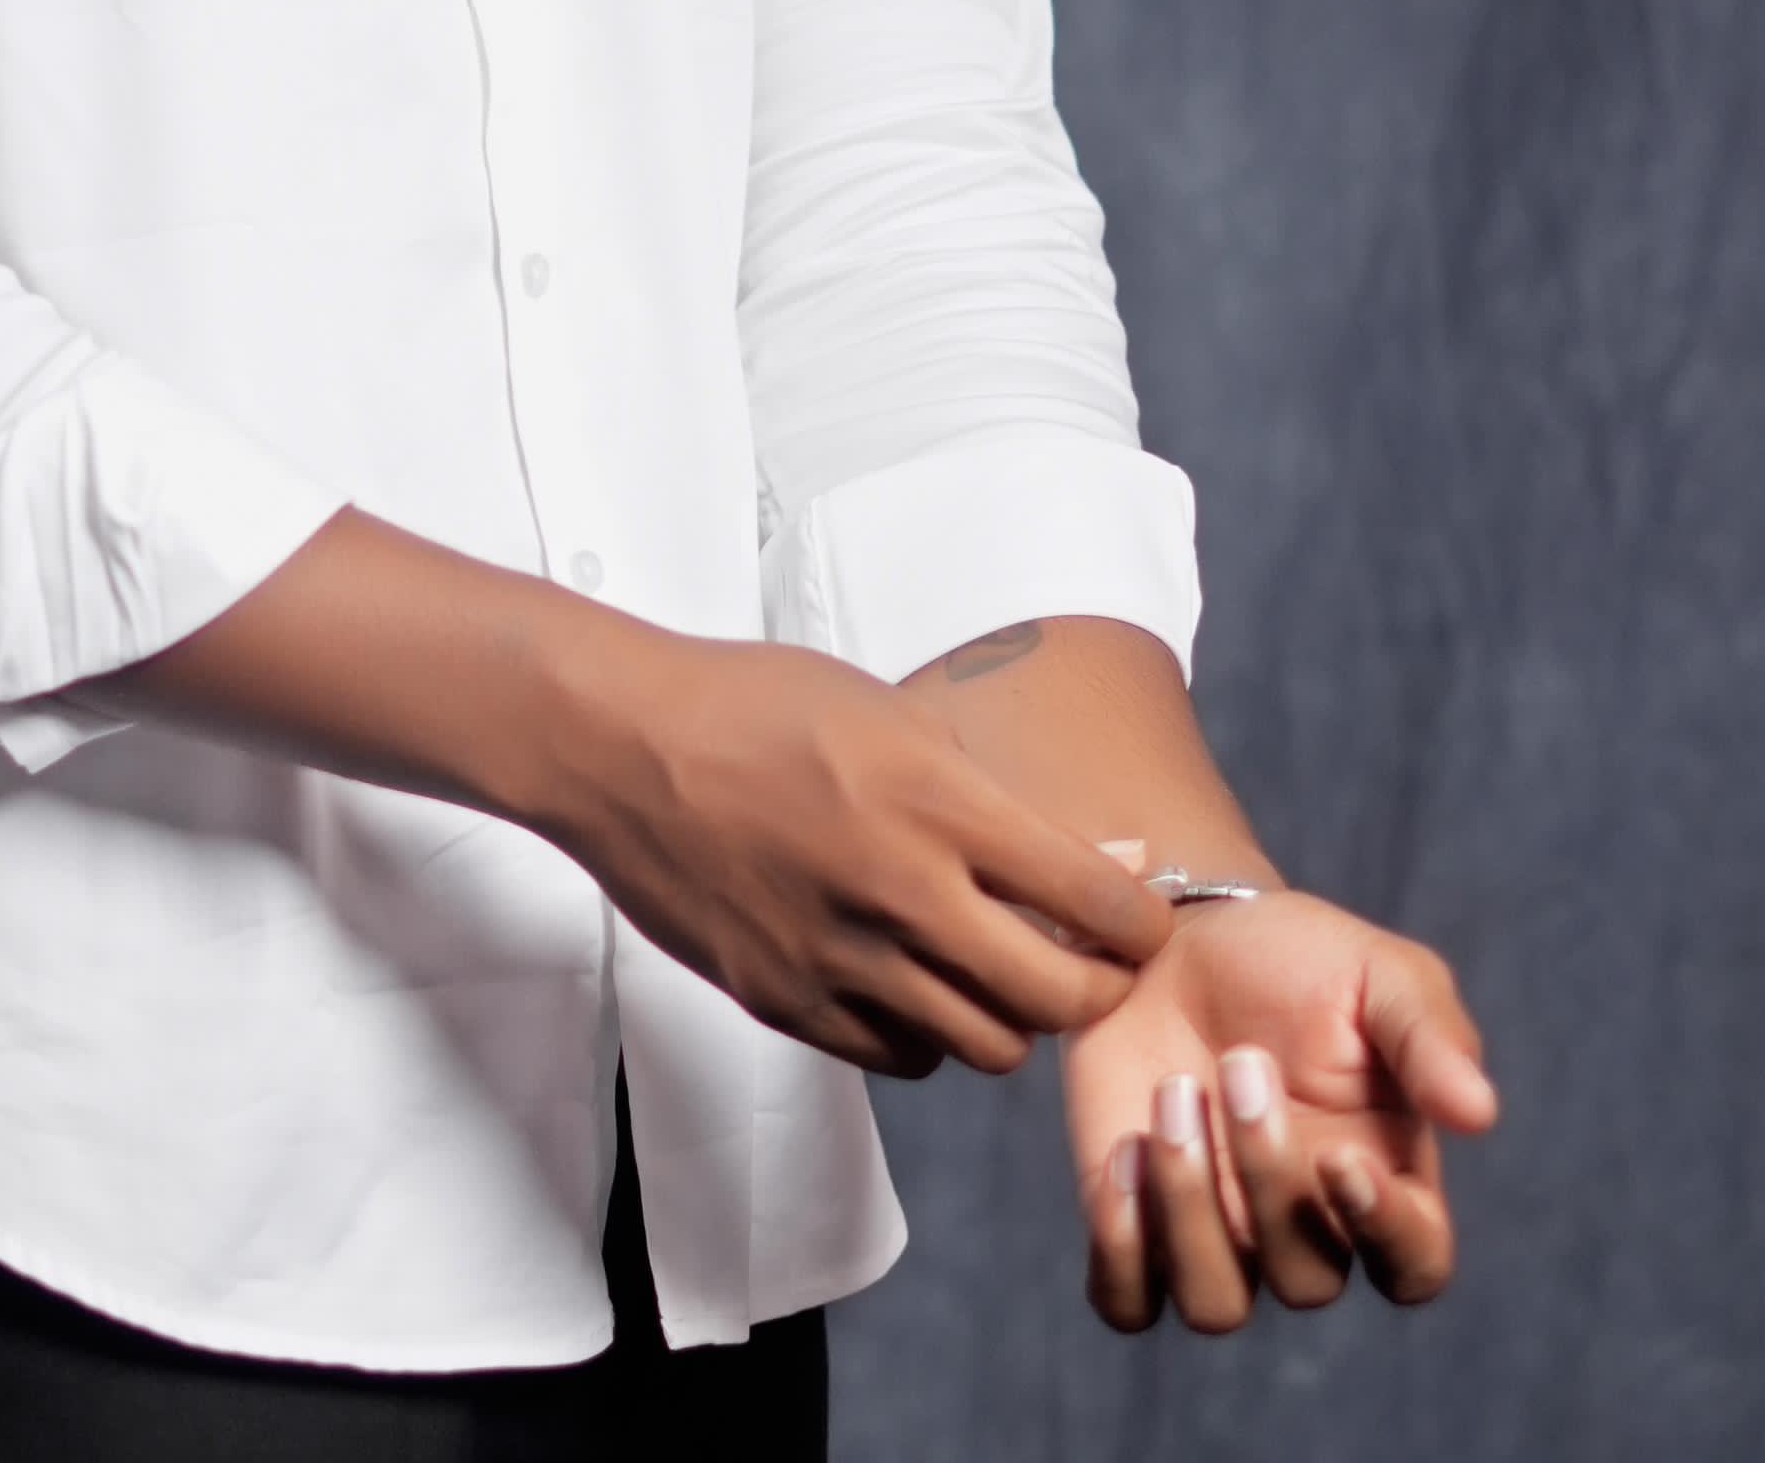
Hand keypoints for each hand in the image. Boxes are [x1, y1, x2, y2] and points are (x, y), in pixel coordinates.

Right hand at [539, 633, 1175, 1080]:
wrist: (623, 745)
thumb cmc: (760, 706)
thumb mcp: (893, 712)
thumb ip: (995, 796)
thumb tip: (1108, 859)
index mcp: (937, 801)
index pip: (1096, 900)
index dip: (1141, 921)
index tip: (1138, 918)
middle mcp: (901, 891)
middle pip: (1058, 999)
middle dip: (1095, 987)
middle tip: (1087, 964)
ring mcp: (842, 958)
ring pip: (988, 1047)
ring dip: (1009, 1017)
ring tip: (991, 971)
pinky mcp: (789, 1002)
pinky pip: (902, 1057)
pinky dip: (927, 1033)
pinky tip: (912, 982)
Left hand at [1061, 883, 1494, 1330]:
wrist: (1175, 929)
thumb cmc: (1294, 957)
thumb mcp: (1378, 973)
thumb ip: (1429, 1037)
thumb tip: (1480, 1114)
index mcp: (1384, 1179)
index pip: (1415, 1266)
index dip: (1386, 1234)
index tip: (1339, 1155)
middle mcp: (1305, 1227)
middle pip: (1306, 1281)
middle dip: (1268, 1176)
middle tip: (1238, 1063)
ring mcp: (1217, 1232)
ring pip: (1216, 1305)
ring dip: (1190, 1210)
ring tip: (1173, 1092)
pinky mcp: (1133, 1220)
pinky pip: (1128, 1299)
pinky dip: (1120, 1248)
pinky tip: (1123, 1151)